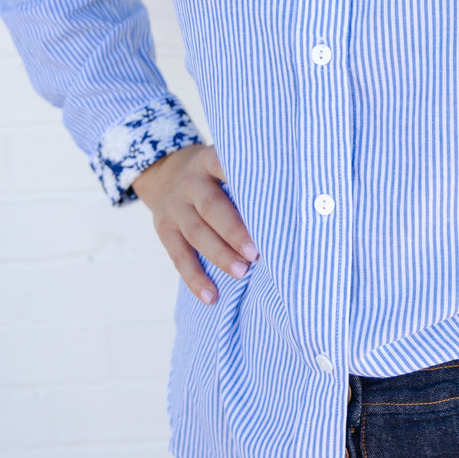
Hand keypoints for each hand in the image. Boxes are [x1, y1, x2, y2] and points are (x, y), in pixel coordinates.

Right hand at [131, 143, 257, 304]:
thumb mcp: (222, 163)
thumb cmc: (213, 175)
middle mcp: (190, 183)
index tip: (265, 194)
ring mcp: (175, 207)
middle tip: (256, 253)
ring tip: (241, 272)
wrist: (164, 173)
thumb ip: (247, 178)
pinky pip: (178, 257)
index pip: (223, 164)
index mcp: (208, 161)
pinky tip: (211, 296)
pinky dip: (195, 279)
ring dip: (220, 255)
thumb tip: (294, 204)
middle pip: (211, 206)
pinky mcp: (164, 230)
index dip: (238, 178)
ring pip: (197, 233)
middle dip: (234, 231)